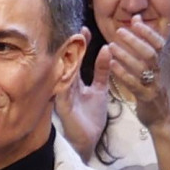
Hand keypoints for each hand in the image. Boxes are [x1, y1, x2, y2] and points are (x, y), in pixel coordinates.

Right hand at [55, 28, 110, 161]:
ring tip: (75, 42)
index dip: (81, 44)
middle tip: (79, 30)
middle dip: (72, 46)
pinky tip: (71, 66)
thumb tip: (107, 49)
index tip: (85, 29)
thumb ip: (102, 71)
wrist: (88, 141)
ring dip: (69, 58)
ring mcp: (62, 94)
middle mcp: (66, 85)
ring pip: (64, 72)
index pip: (76, 58)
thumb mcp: (100, 90)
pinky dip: (67, 77)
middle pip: (67, 61)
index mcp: (75, 80)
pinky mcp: (62, 105)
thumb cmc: (91, 117)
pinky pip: (64, 89)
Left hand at [109, 16, 169, 128]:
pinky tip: (112, 65)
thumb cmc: (157, 88)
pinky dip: (122, 73)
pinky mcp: (147, 98)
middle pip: (150, 53)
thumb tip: (137, 17)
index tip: (135, 21)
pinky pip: (134, 84)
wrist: (165, 120)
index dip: (148, 32)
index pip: (160, 43)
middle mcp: (163, 73)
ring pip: (141, 68)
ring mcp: (156, 86)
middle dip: (135, 41)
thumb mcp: (155, 64)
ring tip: (111, 46)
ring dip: (125, 56)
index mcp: (166, 63)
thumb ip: (146, 40)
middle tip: (119, 32)